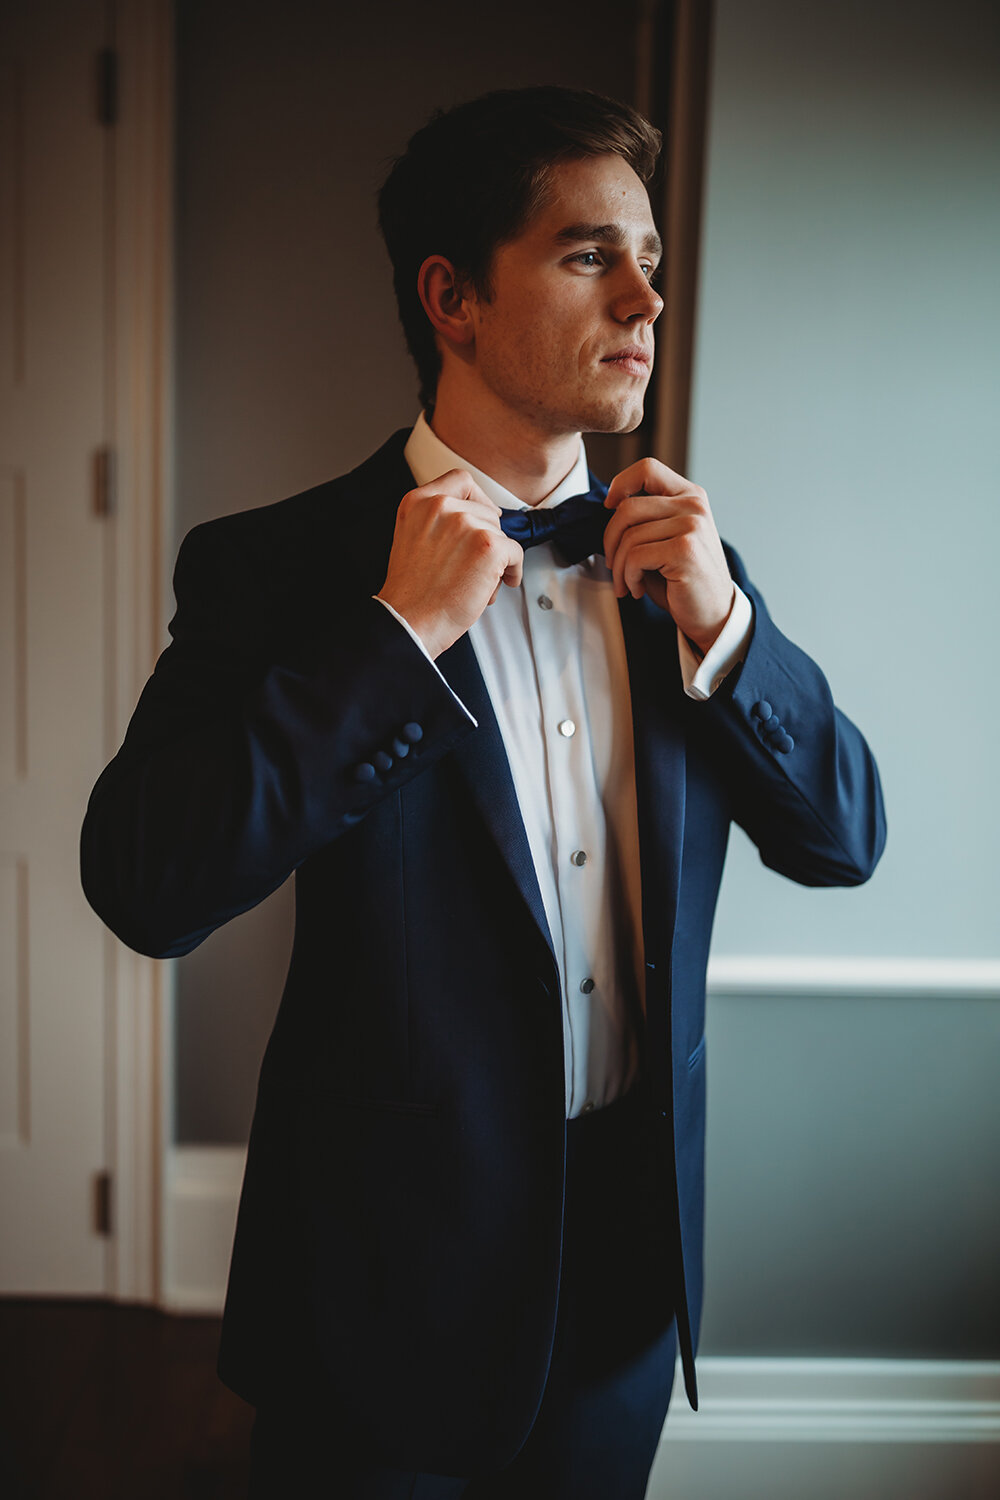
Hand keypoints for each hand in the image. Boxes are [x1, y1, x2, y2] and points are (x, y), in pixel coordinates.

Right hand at [378, 469, 523, 658]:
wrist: (409, 622)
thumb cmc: (412, 592)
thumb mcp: (412, 538)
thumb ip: (436, 520)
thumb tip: (476, 519)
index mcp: (419, 502)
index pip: (460, 480)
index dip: (477, 498)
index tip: (482, 515)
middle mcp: (442, 507)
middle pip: (486, 511)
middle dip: (486, 538)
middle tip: (474, 564)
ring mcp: (466, 524)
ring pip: (500, 534)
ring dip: (496, 559)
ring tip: (476, 581)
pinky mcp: (489, 545)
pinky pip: (515, 553)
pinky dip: (513, 571)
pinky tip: (497, 585)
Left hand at [602, 458, 733, 652]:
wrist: (712, 614)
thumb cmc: (682, 578)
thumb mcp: (665, 538)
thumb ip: (646, 517)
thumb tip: (608, 506)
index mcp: (690, 496)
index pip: (647, 468)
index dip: (620, 484)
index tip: (609, 508)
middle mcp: (693, 506)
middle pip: (627, 507)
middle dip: (610, 541)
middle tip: (613, 565)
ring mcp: (692, 526)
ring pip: (628, 536)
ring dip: (618, 566)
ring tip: (627, 583)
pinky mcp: (685, 550)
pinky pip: (635, 556)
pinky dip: (627, 577)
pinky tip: (637, 589)